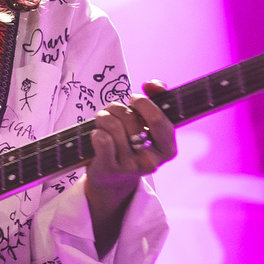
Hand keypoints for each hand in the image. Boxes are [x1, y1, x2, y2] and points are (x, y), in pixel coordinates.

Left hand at [87, 81, 175, 245]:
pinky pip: (101, 139)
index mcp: (168, 149)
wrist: (113, 179)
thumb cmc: (132, 144)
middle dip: (117, 108)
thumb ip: (157, 100)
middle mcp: (151, 161)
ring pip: (113, 126)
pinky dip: (96, 131)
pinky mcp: (109, 170)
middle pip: (131, 119)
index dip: (144, 104)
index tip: (135, 99)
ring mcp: (129, 167)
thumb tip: (153, 84)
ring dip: (103, 117)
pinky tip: (97, 135)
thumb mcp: (149, 126)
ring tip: (103, 121)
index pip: (158, 120)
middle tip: (113, 111)